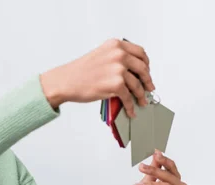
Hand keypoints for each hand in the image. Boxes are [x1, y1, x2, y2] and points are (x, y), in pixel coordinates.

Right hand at [40, 38, 154, 115]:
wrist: (65, 81)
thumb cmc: (79, 72)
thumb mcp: (100, 56)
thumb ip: (116, 59)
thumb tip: (132, 73)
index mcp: (115, 45)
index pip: (140, 52)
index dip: (146, 63)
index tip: (147, 71)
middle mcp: (119, 54)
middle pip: (142, 68)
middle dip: (147, 80)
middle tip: (149, 88)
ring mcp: (118, 69)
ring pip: (137, 84)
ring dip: (141, 95)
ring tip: (142, 102)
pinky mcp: (116, 84)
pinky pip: (128, 97)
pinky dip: (131, 106)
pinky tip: (131, 110)